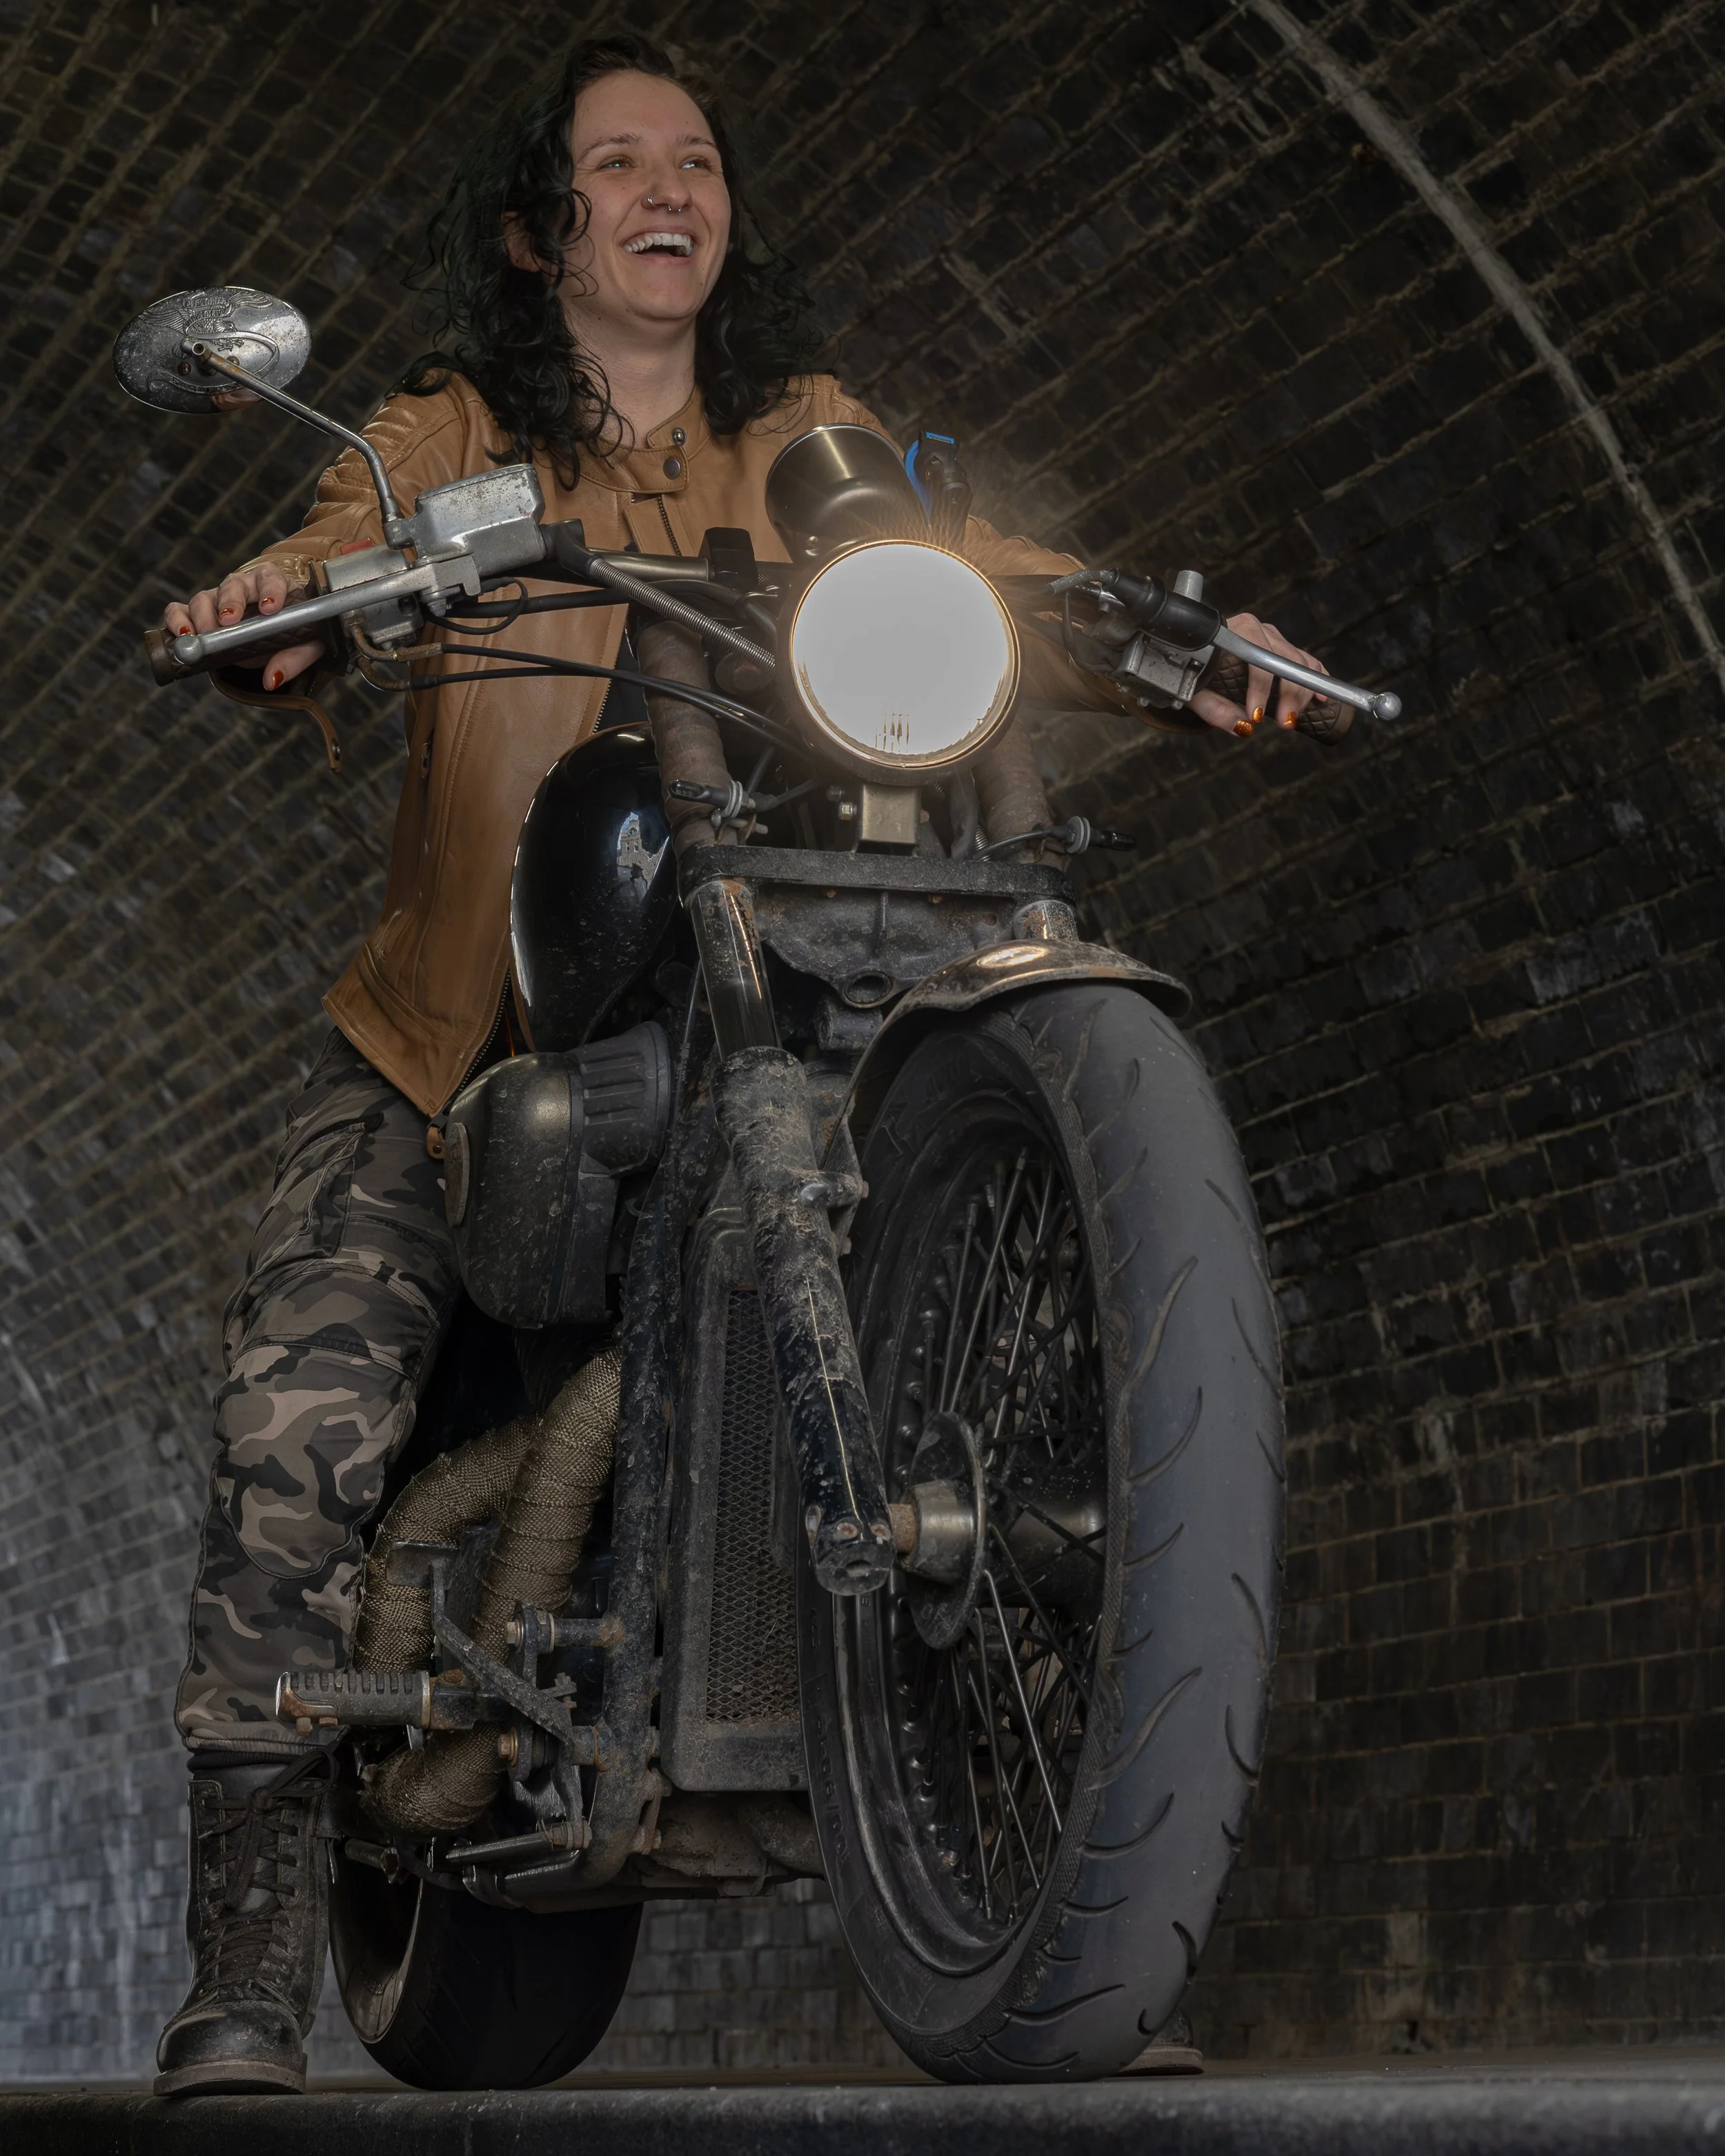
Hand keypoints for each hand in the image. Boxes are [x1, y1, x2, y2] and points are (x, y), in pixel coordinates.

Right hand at [162, 562, 322, 691]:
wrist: (276, 640)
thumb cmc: (294, 635)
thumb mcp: (306, 647)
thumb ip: (295, 659)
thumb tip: (272, 678)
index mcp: (273, 584)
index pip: (271, 578)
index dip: (270, 590)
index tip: (270, 608)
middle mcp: (243, 587)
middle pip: (232, 585)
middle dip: (230, 602)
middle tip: (229, 621)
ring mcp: (217, 599)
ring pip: (203, 598)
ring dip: (202, 617)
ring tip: (205, 636)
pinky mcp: (197, 614)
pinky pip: (179, 610)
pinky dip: (176, 620)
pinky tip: (182, 635)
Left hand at [1190, 613, 1330, 739]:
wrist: (1195, 656)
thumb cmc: (1194, 672)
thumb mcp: (1196, 693)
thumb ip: (1216, 711)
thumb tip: (1243, 728)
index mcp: (1234, 633)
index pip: (1257, 660)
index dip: (1260, 690)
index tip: (1256, 716)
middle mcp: (1257, 629)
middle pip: (1284, 660)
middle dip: (1289, 694)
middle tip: (1284, 722)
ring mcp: (1272, 636)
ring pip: (1299, 661)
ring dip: (1303, 691)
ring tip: (1295, 716)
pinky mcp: (1282, 645)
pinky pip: (1307, 660)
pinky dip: (1316, 677)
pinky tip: (1321, 697)